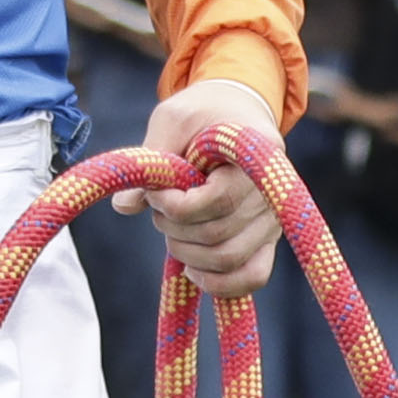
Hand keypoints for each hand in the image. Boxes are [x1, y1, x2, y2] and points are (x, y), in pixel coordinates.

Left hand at [109, 78, 282, 297]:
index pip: (216, 201)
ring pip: (229, 259)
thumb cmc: (201, 113)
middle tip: (156, 204)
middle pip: (218, 234)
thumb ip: (150, 159)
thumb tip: (124, 206)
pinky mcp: (266, 240)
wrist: (234, 113)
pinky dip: (219, 284)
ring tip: (168, 226)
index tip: (156, 189)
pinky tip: (190, 270)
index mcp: (258, 158)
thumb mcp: (171, 120)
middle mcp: (273, 195)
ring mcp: (273, 221)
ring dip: (185, 251)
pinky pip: (253, 277)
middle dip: (172, 226)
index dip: (175, 204)